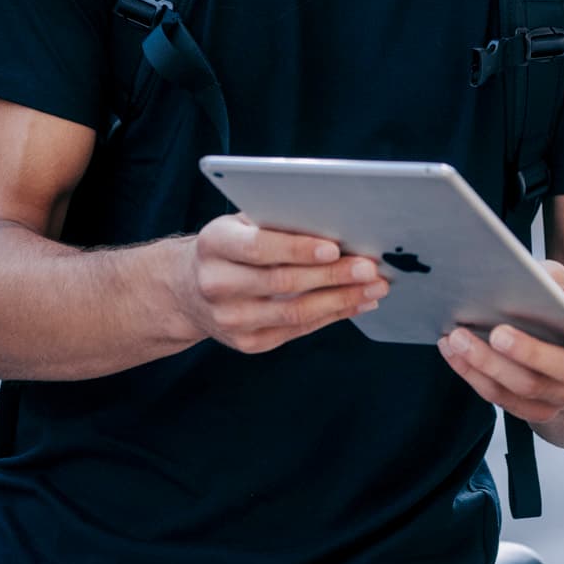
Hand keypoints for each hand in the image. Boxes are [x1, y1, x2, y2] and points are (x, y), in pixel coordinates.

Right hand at [173, 213, 387, 353]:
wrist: (188, 290)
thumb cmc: (230, 246)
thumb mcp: (241, 223)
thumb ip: (277, 220)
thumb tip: (336, 221)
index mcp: (214, 245)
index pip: (258, 248)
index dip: (297, 248)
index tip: (334, 246)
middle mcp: (217, 284)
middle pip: (283, 283)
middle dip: (333, 275)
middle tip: (370, 267)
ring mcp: (230, 319)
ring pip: (295, 312)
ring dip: (341, 300)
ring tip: (374, 288)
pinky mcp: (247, 343)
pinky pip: (298, 330)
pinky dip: (333, 315)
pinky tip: (357, 303)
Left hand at [436, 260, 563, 423]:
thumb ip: (554, 278)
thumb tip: (533, 274)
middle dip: (529, 352)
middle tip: (497, 333)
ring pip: (528, 388)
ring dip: (489, 365)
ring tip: (460, 337)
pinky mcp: (537, 412)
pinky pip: (504, 400)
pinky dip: (475, 377)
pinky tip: (453, 352)